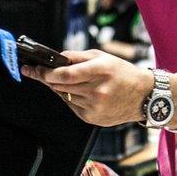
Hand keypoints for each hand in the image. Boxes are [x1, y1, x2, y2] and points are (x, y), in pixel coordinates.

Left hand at [21, 50, 153, 126]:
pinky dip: (71, 99)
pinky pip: (73, 107)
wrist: (143, 96)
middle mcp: (97, 91)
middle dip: (47, 78)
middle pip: (61, 86)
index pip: (65, 74)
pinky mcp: (93, 118)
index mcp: (100, 71)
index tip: (32, 69)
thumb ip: (78, 57)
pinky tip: (81, 93)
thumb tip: (56, 58)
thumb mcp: (103, 57)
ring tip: (70, 82)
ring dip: (61, 88)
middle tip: (36, 72)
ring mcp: (95, 107)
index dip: (45, 72)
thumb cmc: (122, 74)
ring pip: (65, 96)